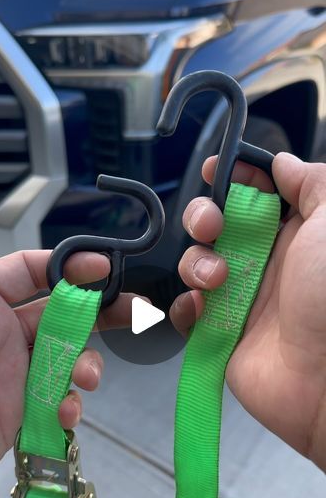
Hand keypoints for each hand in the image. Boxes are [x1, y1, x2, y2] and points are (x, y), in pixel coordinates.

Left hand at [0, 201, 135, 484]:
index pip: (33, 270)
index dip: (70, 265)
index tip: (103, 267)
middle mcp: (2, 332)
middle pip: (63, 311)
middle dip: (101, 310)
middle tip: (135, 309)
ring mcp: (15, 372)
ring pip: (68, 357)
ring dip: (87, 364)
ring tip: (87, 376)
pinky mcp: (22, 411)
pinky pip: (59, 400)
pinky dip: (71, 405)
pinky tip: (66, 410)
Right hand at [171, 152, 325, 470]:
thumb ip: (312, 182)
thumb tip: (284, 164)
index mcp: (297, 234)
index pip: (258, 194)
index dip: (234, 178)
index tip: (217, 169)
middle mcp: (268, 262)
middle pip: (218, 225)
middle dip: (203, 216)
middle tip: (212, 225)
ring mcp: (242, 298)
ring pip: (197, 264)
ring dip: (195, 263)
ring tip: (216, 279)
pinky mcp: (222, 333)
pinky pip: (188, 312)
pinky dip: (184, 306)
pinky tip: (199, 307)